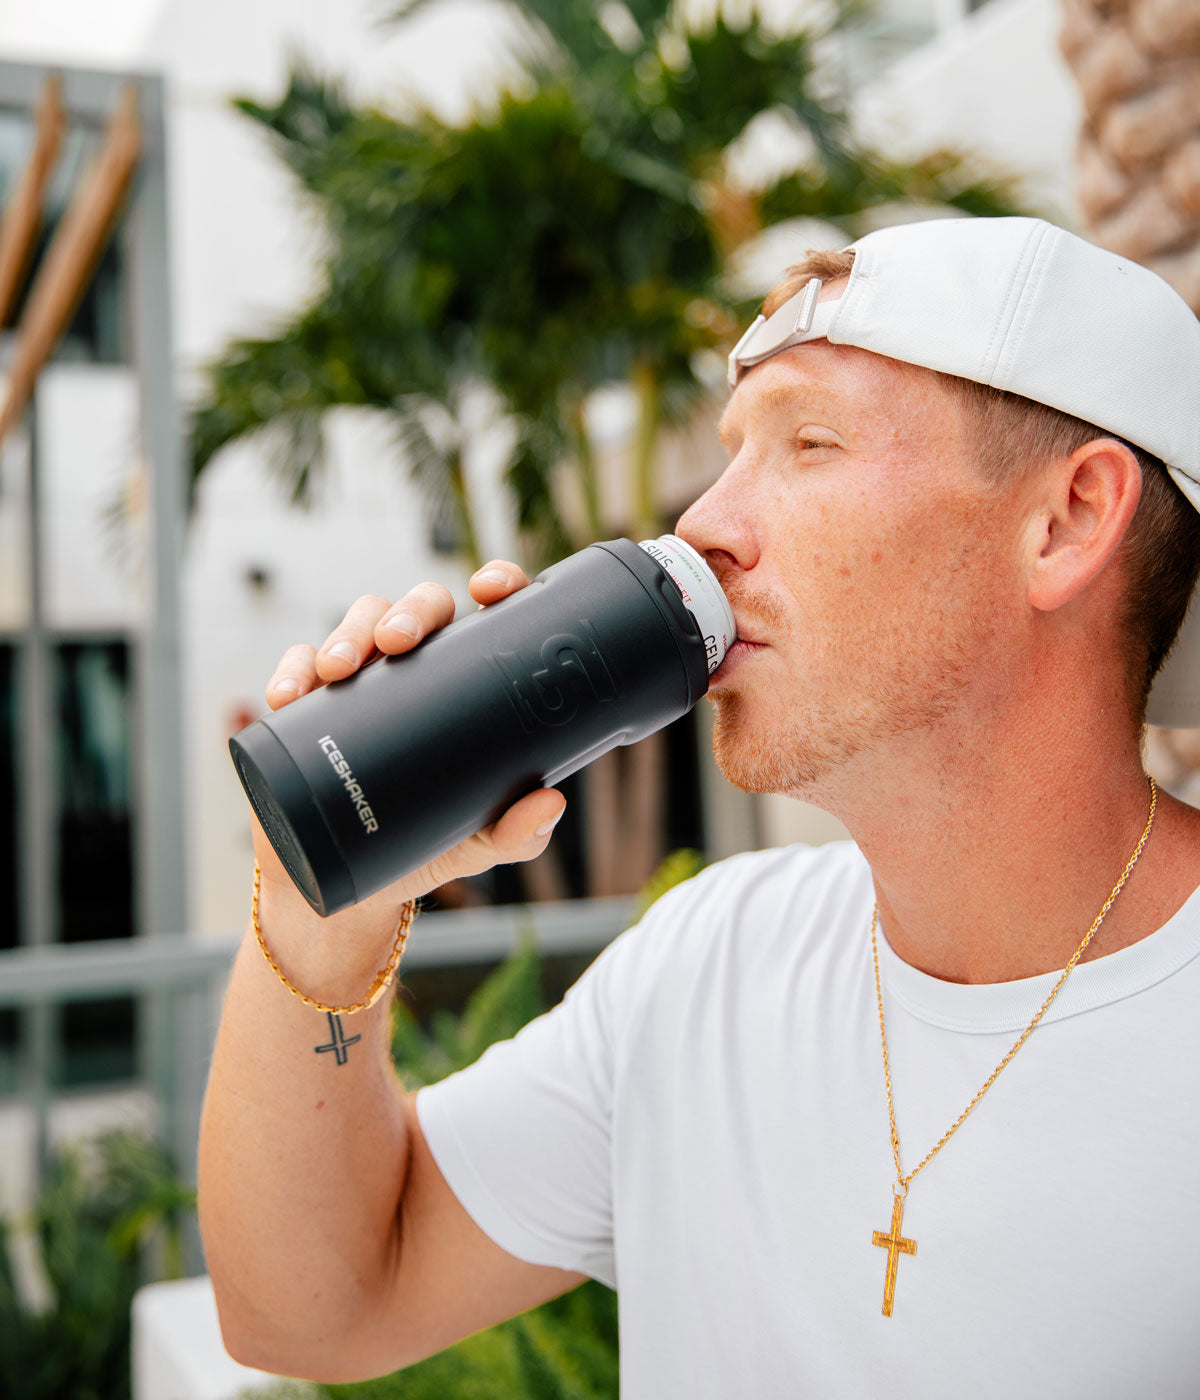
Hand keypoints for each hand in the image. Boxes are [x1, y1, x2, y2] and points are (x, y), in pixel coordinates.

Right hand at [252, 561, 566, 931]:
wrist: (346, 887)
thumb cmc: (423, 847)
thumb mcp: (476, 845)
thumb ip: (516, 833)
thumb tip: (549, 804)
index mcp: (469, 685)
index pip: (488, 616)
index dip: (495, 584)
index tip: (490, 588)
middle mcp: (418, 671)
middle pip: (419, 608)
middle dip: (408, 612)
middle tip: (398, 641)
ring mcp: (362, 682)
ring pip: (357, 623)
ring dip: (347, 634)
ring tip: (339, 670)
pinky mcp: (308, 704)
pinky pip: (298, 666)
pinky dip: (292, 672)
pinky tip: (287, 696)